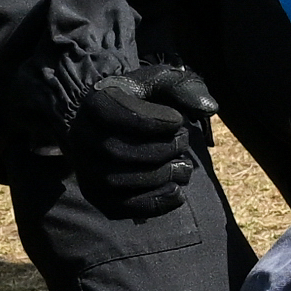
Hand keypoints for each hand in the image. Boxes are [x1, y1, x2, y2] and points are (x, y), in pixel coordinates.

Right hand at [54, 58, 218, 225]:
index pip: (119, 115)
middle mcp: (82, 137)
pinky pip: (121, 207)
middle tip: (182, 143)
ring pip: (119, 182)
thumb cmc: (142, 100)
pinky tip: (177, 191)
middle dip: (162, 150)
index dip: (155, 121)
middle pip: (119, 152)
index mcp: (96, 103)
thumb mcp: (161, 83)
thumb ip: (183, 87)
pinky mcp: (96, 195)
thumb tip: (208, 108)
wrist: (116, 123)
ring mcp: (86, 169)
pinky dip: (154, 203)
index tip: (177, 121)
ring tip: (183, 167)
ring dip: (161, 176)